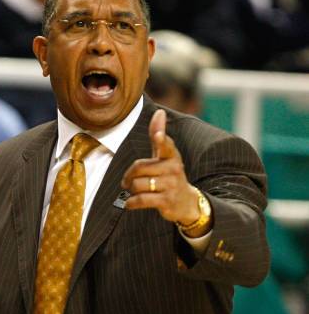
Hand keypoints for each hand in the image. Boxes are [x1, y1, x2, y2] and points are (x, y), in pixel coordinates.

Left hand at [122, 109, 209, 235]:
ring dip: (131, 190)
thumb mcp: (166, 156)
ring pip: (138, 184)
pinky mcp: (166, 201)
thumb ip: (159, 135)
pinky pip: (141, 199)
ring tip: (134, 192)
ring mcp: (171, 185)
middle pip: (139, 168)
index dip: (161, 139)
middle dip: (129, 176)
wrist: (186, 202)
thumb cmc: (170, 175)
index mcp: (172, 156)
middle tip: (127, 182)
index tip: (159, 136)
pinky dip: (131, 202)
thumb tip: (160, 111)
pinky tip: (131, 203)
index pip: (166, 145)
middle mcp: (173, 169)